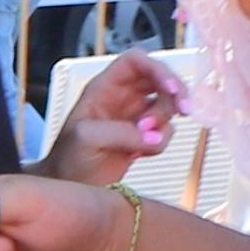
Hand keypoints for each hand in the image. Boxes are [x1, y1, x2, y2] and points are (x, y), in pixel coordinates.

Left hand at [45, 52, 184, 187]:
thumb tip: (153, 136)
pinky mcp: (142, 138)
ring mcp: (133, 117)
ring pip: (165, 105)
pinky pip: (164, 132)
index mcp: (104, 88)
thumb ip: (121, 133)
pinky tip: (140, 153)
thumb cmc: (66, 160)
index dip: (157, 69)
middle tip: (183, 112)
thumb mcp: (86, 139)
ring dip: (164, 122)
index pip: (135, 62)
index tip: (171, 89)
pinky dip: (160, 142)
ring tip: (144, 143)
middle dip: (174, 94)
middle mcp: (121, 97)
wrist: (69, 188)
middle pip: (158, 79)